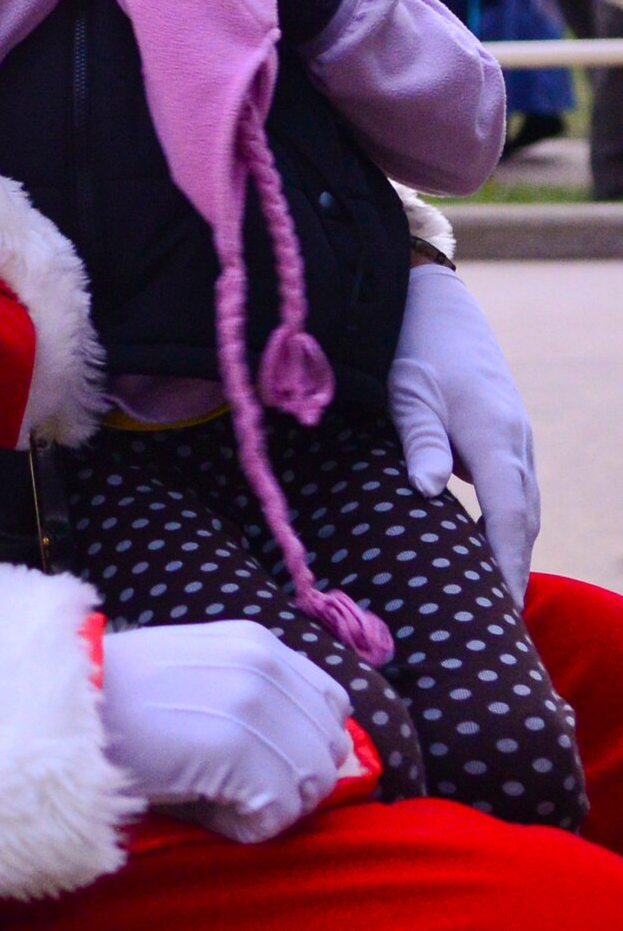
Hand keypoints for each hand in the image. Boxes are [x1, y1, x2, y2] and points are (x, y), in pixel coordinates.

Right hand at [99, 620, 351, 843]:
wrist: (68, 705)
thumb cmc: (123, 696)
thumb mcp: (198, 670)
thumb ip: (254, 692)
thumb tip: (309, 751)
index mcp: (258, 642)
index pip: (331, 704)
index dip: (305, 742)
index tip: (263, 760)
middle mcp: (265, 665)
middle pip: (328, 749)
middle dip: (293, 780)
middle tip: (239, 790)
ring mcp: (252, 706)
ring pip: (312, 783)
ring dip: (272, 806)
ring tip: (221, 799)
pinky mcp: (237, 752)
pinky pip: (279, 813)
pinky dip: (249, 827)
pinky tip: (209, 811)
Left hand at [388, 261, 538, 603]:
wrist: (433, 302)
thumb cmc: (412, 344)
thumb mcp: (406, 389)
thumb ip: (419, 438)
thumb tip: (427, 491)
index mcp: (493, 431)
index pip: (510, 512)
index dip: (507, 562)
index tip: (502, 608)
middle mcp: (514, 438)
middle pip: (524, 518)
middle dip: (514, 569)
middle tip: (498, 627)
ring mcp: (513, 437)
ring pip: (521, 506)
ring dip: (511, 550)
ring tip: (492, 604)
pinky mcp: (501, 436)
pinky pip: (510, 491)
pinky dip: (504, 526)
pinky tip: (482, 555)